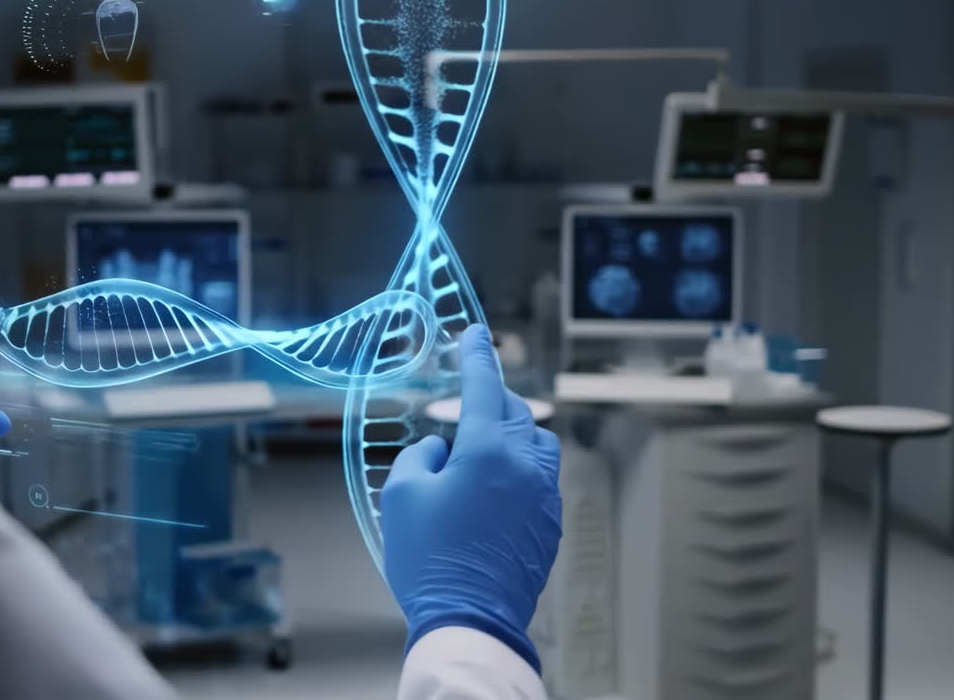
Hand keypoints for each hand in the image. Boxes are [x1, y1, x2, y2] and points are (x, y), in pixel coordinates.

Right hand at [381, 324, 561, 671]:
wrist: (470, 619)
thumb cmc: (430, 557)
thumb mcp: (403, 497)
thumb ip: (421, 458)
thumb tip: (440, 451)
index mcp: (490, 450)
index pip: (485, 386)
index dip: (477, 356)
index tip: (476, 333)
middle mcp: (527, 466)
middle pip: (516, 412)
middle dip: (493, 398)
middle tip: (467, 401)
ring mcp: (545, 497)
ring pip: (537, 444)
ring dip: (513, 433)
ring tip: (483, 447)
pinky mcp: (550, 525)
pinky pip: (541, 479)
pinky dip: (521, 468)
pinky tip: (495, 488)